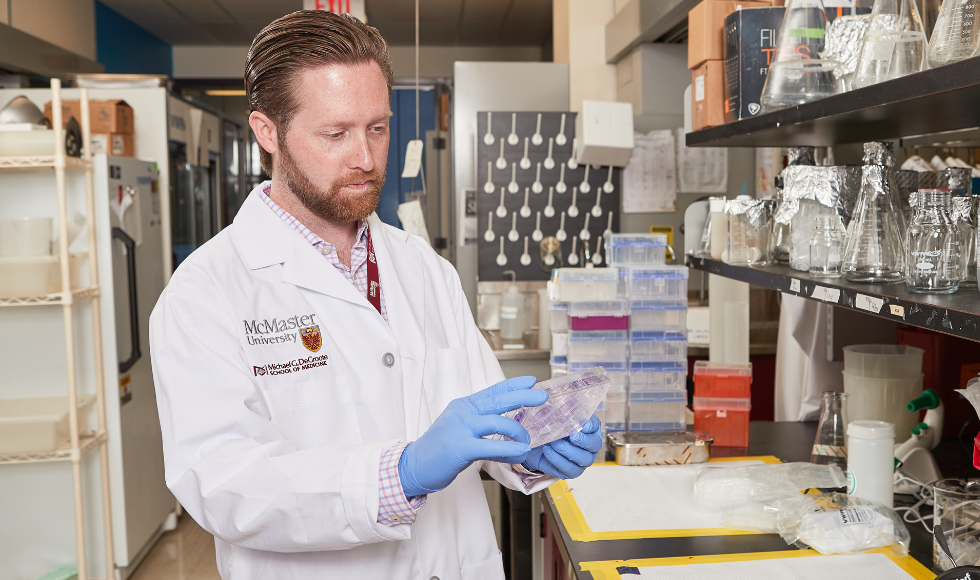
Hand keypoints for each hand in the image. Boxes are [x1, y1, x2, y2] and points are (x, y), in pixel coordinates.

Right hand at [399, 376, 547, 497]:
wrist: (414, 465)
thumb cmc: (439, 450)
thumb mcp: (461, 430)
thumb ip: (482, 426)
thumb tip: (508, 429)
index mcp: (464, 406)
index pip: (492, 391)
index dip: (513, 385)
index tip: (531, 381)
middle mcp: (463, 413)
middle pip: (498, 400)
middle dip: (522, 396)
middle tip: (542, 396)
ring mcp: (460, 428)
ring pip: (498, 422)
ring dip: (518, 432)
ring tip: (527, 441)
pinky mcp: (460, 447)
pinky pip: (490, 446)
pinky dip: (509, 449)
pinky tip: (521, 452)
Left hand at [523, 415, 601, 479]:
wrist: (536, 444)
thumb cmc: (549, 427)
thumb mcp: (554, 415)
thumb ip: (561, 410)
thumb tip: (563, 407)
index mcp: (588, 428)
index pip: (595, 426)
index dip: (590, 425)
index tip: (582, 425)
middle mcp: (589, 446)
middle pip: (594, 445)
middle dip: (582, 440)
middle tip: (570, 436)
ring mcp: (581, 460)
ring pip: (583, 460)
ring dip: (567, 451)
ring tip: (553, 444)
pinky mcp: (570, 471)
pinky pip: (569, 470)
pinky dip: (558, 461)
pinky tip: (548, 451)